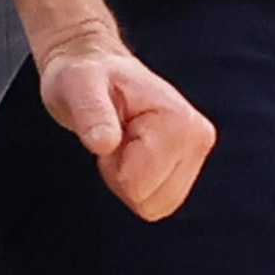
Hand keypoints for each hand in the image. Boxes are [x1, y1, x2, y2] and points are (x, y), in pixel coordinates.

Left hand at [33, 25, 213, 219]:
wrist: (95, 67)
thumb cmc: (83, 74)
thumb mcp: (76, 86)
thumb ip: (91, 113)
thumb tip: (104, 143)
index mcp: (180, 122)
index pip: (138, 186)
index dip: (112, 166)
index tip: (107, 132)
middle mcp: (198, 137)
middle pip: (150, 203)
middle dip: (121, 176)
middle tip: (113, 136)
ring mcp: (196, 151)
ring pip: (155, 207)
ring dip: (128, 180)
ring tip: (121, 141)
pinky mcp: (189, 163)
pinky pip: (158, 202)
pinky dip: (137, 183)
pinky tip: (130, 150)